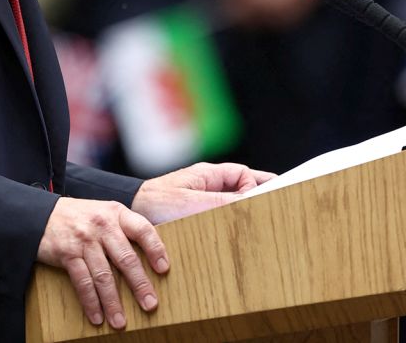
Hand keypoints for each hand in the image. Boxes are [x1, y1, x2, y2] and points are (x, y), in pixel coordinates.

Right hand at [36, 198, 167, 329]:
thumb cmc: (81, 217)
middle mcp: (102, 225)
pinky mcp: (67, 254)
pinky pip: (82, 282)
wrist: (42, 214)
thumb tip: (150, 257)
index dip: (155, 249)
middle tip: (150, 305)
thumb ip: (124, 229)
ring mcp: (84, 240)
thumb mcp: (105, 213)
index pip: (142, 229)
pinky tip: (97, 316)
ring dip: (113, 302)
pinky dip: (91, 302)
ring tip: (121, 321)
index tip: (164, 269)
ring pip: (104, 275)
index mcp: (116, 213)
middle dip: (139, 284)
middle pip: (126, 258)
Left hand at [131, 161, 275, 224]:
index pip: (242, 173)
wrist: (130, 213)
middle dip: (256, 195)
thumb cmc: (155, 202)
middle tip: (275, 206)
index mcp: (207, 174)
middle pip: (239, 186)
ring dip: (242, 209)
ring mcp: (201, 199)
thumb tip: (249, 200)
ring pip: (230, 201)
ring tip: (259, 221)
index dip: (256, 183)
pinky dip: (229, 220)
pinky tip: (235, 232)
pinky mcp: (194, 214)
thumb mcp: (191, 202)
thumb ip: (220, 201)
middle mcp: (206, 185)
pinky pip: (218, 215)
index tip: (270, 195)